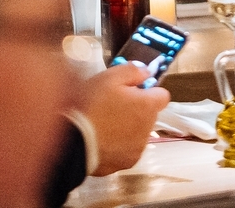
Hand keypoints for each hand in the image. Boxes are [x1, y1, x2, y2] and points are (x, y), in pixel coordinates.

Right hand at [79, 61, 170, 175]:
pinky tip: (102, 139)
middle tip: (112, 106)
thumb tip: (147, 72)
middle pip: (149, 115)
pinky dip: (118, 145)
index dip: (148, 91)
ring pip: (138, 133)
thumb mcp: (109, 77)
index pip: (162, 96)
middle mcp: (148, 129)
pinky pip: (127, 149)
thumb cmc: (91, 105)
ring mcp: (138, 148)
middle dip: (136, 109)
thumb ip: (133, 71)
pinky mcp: (126, 163)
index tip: (133, 90)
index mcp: (148, 106)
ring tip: (104, 124)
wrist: (72, 140)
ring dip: (128, 128)